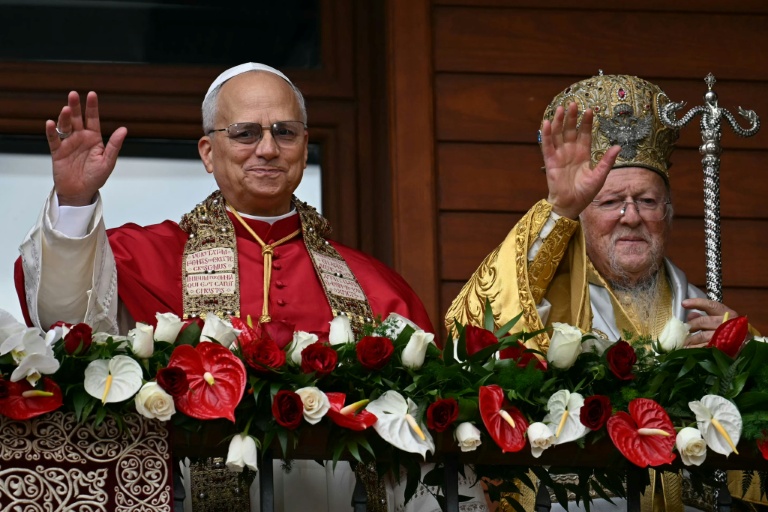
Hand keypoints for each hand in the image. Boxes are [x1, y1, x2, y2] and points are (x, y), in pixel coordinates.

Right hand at [45, 91, 126, 205]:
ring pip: (64, 126)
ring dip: (64, 117)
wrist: (80, 192)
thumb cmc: (96, 177)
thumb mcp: (107, 161)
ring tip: (65, 109)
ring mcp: (68, 143)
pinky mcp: (57, 151)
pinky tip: (50, 123)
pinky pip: (53, 139)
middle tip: (73, 94)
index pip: (93, 119)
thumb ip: (114, 145)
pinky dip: (51, 131)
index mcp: (94, 138)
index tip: (92, 94)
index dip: (92, 107)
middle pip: (76, 118)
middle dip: (75, 106)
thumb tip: (124, 129)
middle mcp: (80, 137)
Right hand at [541, 102, 620, 218]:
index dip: (586, 122)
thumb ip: (607, 161)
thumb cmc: (585, 193)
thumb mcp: (599, 176)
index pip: (584, 134)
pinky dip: (547, 134)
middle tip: (573, 103)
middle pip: (570, 130)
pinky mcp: (550, 162)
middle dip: (572, 117)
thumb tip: (619, 146)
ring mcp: (559, 156)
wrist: (571, 205)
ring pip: (558, 134)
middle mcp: (570, 152)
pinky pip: (547, 146)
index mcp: (583, 154)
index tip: (590, 110)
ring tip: (561, 108)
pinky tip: (547, 123)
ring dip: (558, 121)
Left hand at [682, 297, 737, 347]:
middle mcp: (727, 323)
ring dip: (691, 339)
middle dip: (691, 325)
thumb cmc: (732, 330)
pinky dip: (696, 349)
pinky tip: (689, 351)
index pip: (711, 305)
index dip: (697, 303)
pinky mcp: (725, 349)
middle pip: (704, 321)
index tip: (684, 303)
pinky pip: (707, 348)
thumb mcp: (721, 319)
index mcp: (727, 313)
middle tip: (682, 330)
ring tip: (682, 342)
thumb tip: (690, 316)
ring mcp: (727, 337)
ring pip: (704, 336)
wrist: (748, 346)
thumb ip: (705, 316)